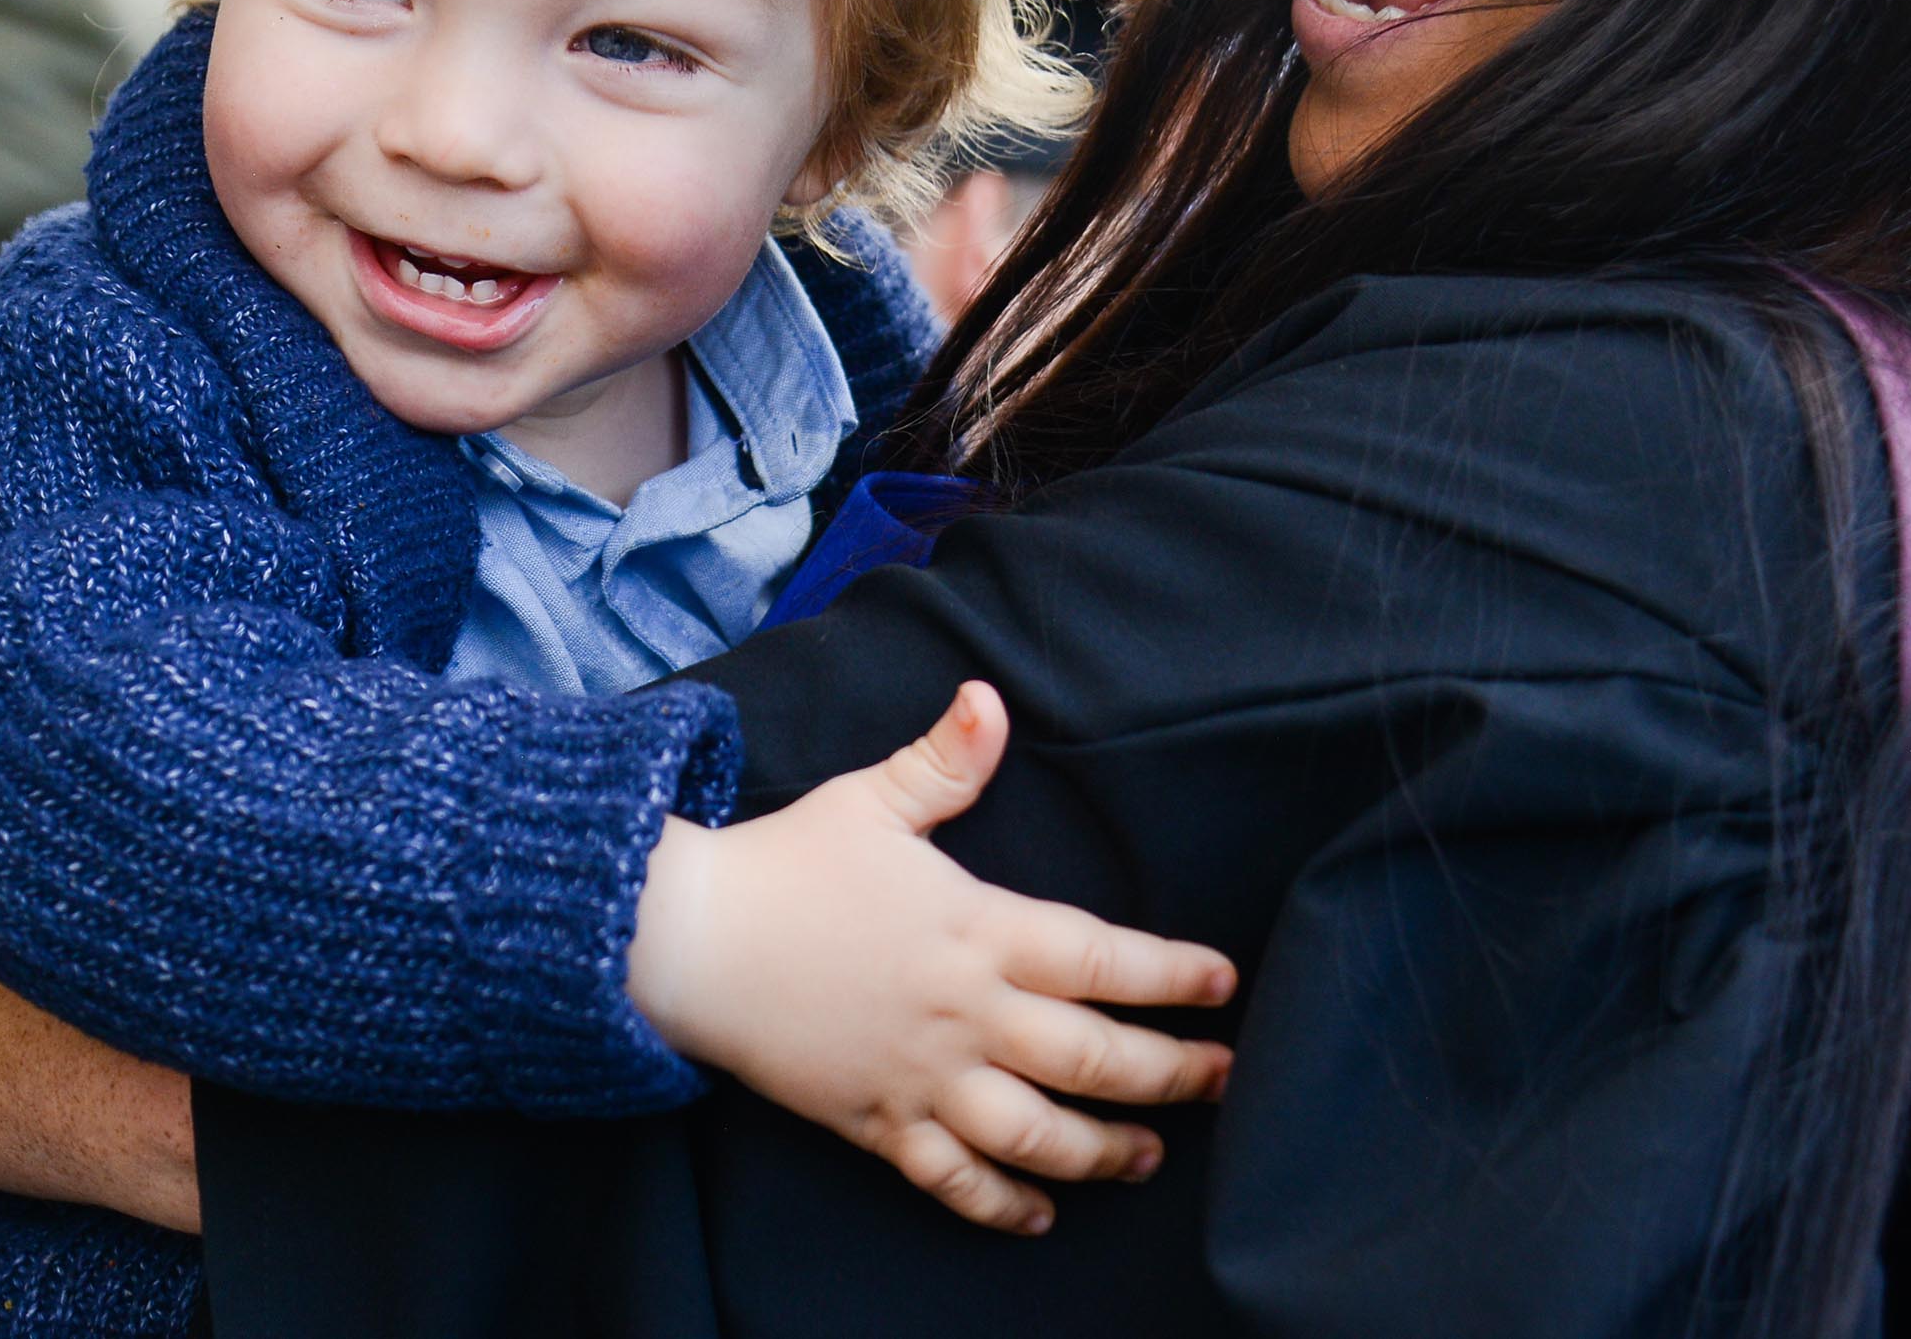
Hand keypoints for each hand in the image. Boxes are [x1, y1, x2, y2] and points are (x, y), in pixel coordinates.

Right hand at [623, 680, 1236, 1235]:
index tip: (1223, 984)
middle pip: (1093, 1059)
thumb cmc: (783, 865)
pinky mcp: (877, 1123)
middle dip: (1172, 1075)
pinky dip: (1000, 1205)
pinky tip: (1040, 1215)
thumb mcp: (868, 801)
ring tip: (1149, 1156)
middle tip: (1223, 1079)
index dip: (1172, 974)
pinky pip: (952, 1180)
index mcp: (976, 929)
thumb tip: (990, 696)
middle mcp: (964, 1014)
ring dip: (1104, 1153)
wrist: (687, 942)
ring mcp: (923, 1077)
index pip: (1102, 959)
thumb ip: (943, 759)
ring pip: (1037, 1134)